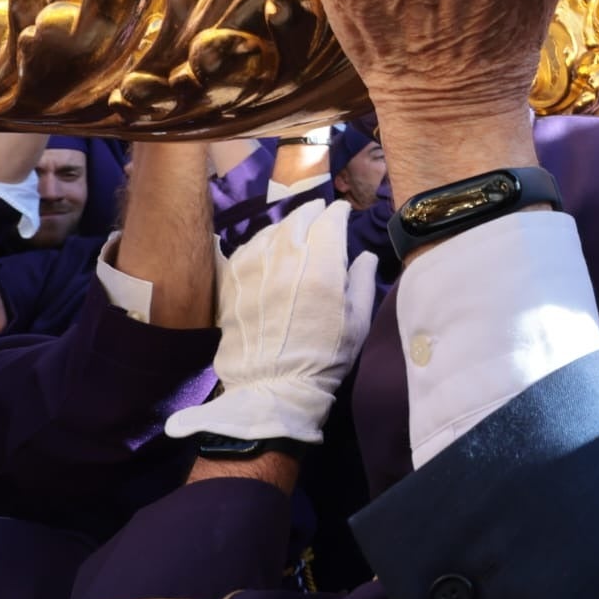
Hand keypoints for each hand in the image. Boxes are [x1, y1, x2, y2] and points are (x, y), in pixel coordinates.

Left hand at [165, 198, 379, 443]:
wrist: (273, 386)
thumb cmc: (323, 355)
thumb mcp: (358, 322)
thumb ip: (363, 282)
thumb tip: (366, 256)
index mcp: (322, 264)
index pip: (330, 220)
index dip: (339, 213)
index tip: (343, 214)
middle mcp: (286, 256)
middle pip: (299, 217)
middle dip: (313, 212)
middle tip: (320, 214)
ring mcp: (255, 265)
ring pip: (272, 229)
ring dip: (287, 226)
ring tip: (295, 232)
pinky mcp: (232, 279)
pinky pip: (248, 247)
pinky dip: (262, 242)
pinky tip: (267, 250)